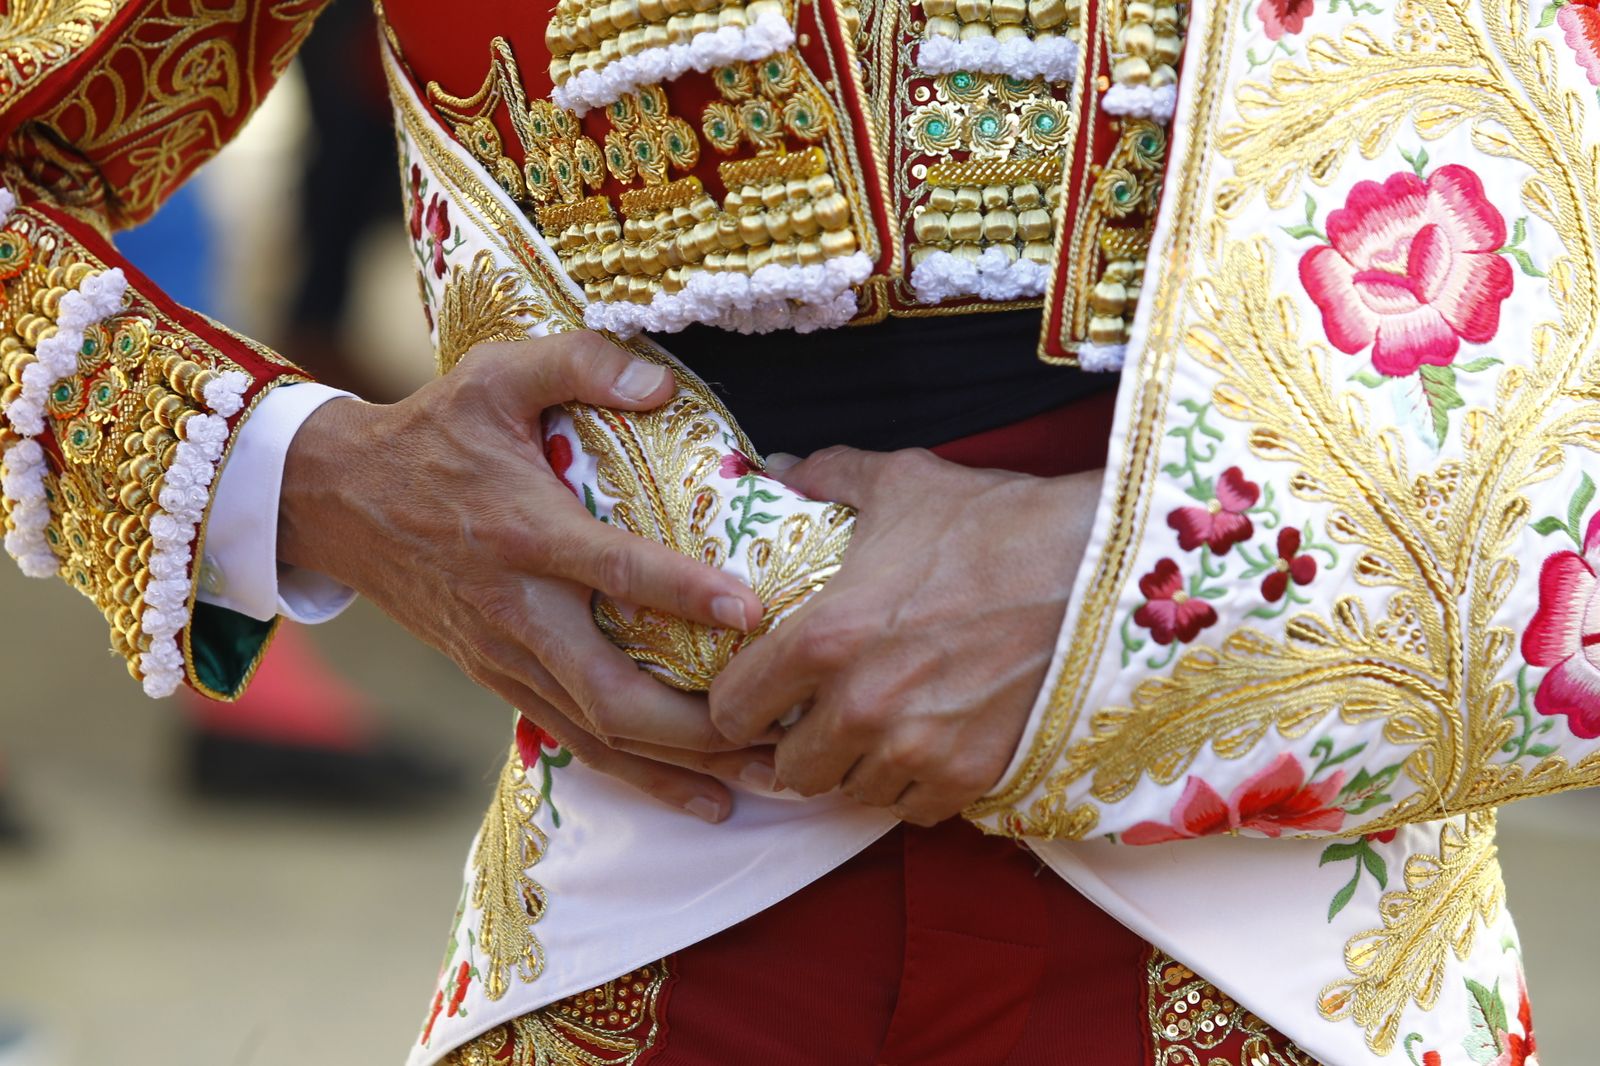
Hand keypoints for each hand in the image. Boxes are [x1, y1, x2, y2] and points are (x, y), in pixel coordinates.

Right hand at [278, 333, 770, 821]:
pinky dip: (639, 775)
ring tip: (762, 782)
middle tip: (776, 731)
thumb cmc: (432, 435)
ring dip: (682, 768)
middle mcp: (517, 608)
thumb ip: (580, 363)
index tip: (752, 612)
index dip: (682, 592)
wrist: (338, 502)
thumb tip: (663, 381)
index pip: (613, 569)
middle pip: (611, 693)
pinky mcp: (500, 679)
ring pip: (600, 734)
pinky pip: (575, 739)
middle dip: (697, 726)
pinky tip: (700, 795)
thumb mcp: (496, 373)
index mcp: (523, 531)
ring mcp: (506, 656)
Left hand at [709, 447, 1100, 824]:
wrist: (1099, 569)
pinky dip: (914, 785)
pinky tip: (928, 744)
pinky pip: (916, 809)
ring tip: (878, 728)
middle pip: (791, 770)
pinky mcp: (972, 776)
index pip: (735, 709)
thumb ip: (826, 476)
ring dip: (857, 767)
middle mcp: (862, 708)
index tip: (758, 690)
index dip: (738, 701)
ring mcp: (919, 751)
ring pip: (853, 793)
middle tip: (819, 714)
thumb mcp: (901, 482)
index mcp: (825, 638)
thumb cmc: (995, 523)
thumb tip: (782, 469)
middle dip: (797, 744)